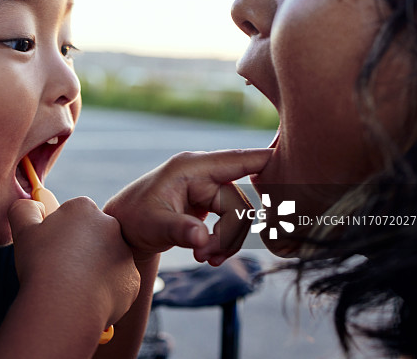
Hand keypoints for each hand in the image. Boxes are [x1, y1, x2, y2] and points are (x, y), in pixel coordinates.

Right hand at [8, 197, 139, 328]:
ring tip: (72, 287)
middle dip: (80, 249)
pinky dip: (105, 290)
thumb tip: (32, 205)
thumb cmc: (41, 266)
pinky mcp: (132, 280)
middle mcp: (110, 225)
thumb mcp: (23, 230)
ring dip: (93, 269)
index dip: (59, 233)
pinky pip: (117, 283)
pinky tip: (86, 299)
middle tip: (60, 269)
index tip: (50, 249)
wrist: (64, 307)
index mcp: (84, 208)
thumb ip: (24, 209)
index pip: (73, 215)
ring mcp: (125, 253)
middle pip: (93, 235)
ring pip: (106, 259)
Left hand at [103, 149, 272, 265]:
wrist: (123, 230)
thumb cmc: (134, 220)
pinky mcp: (211, 202)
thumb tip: (201, 240)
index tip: (293, 168)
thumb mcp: (154, 226)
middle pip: (241, 201)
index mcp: (193, 168)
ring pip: (240, 216)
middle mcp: (205, 173)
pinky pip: (232, 223)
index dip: (268, 162)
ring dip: (226, 242)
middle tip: (207, 255)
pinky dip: (224, 243)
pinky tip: (207, 255)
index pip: (240, 160)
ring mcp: (209, 188)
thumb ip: (179, 230)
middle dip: (230, 234)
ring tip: (203, 257)